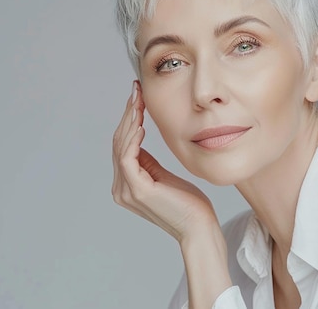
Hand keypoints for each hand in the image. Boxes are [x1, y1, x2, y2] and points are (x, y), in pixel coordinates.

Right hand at [112, 80, 218, 242]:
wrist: (199, 226)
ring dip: (129, 121)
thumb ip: (147, 160)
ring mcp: (126, 190)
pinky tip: (141, 123)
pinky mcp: (137, 190)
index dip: (127, 120)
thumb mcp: (162, 174)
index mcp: (125, 185)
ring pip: (121, 146)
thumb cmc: (187, 203)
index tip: (136, 97)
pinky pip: (127, 157)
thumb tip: (138, 134)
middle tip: (136, 91)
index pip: (121, 146)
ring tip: (138, 101)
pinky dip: (132, 138)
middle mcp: (120, 188)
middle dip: (127, 114)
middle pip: (118, 143)